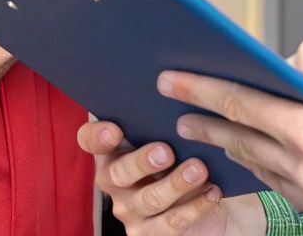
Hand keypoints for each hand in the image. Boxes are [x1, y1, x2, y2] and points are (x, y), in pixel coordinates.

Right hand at [76, 120, 264, 234]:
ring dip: (175, 184)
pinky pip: (170, 223)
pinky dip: (194, 207)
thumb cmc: (182, 157)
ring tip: (199, 169)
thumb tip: (182, 80)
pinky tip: (212, 192)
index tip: (115, 128)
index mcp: (113, 150)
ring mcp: (131, 210)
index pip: (90, 140)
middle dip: (140, 162)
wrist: (204, 201)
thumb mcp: (169, 135)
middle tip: (165, 151)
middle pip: (117, 174)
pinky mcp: (150, 234)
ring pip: (148, 199)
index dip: (97, 136)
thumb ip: (162, 117)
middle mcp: (115, 181)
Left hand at [163, 39, 302, 235]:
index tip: (172, 82)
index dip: (202, 91)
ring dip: (238, 151)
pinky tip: (265, 159)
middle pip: (243, 144)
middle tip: (179, 112)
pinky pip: (291, 194)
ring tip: (216, 133)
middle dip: (207, 125)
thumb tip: (287, 65)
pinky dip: (274, 174)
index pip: (242, 106)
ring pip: (265, 172)